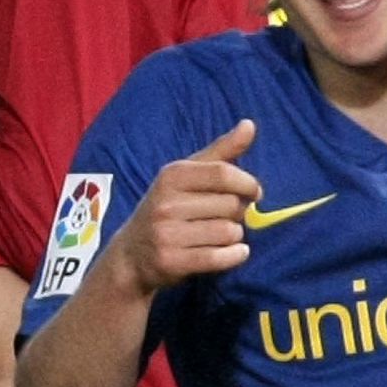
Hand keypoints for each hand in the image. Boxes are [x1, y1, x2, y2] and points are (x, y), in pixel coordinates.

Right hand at [110, 119, 261, 294]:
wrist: (132, 254)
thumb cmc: (169, 207)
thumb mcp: (188, 175)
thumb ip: (222, 152)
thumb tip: (249, 125)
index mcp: (172, 175)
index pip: (223, 173)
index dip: (247, 183)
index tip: (254, 192)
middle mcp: (166, 203)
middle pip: (230, 205)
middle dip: (238, 213)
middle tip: (225, 217)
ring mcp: (166, 233)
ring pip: (229, 232)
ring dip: (235, 236)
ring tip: (220, 235)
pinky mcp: (171, 261)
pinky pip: (220, 258)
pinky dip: (235, 256)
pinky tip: (234, 252)